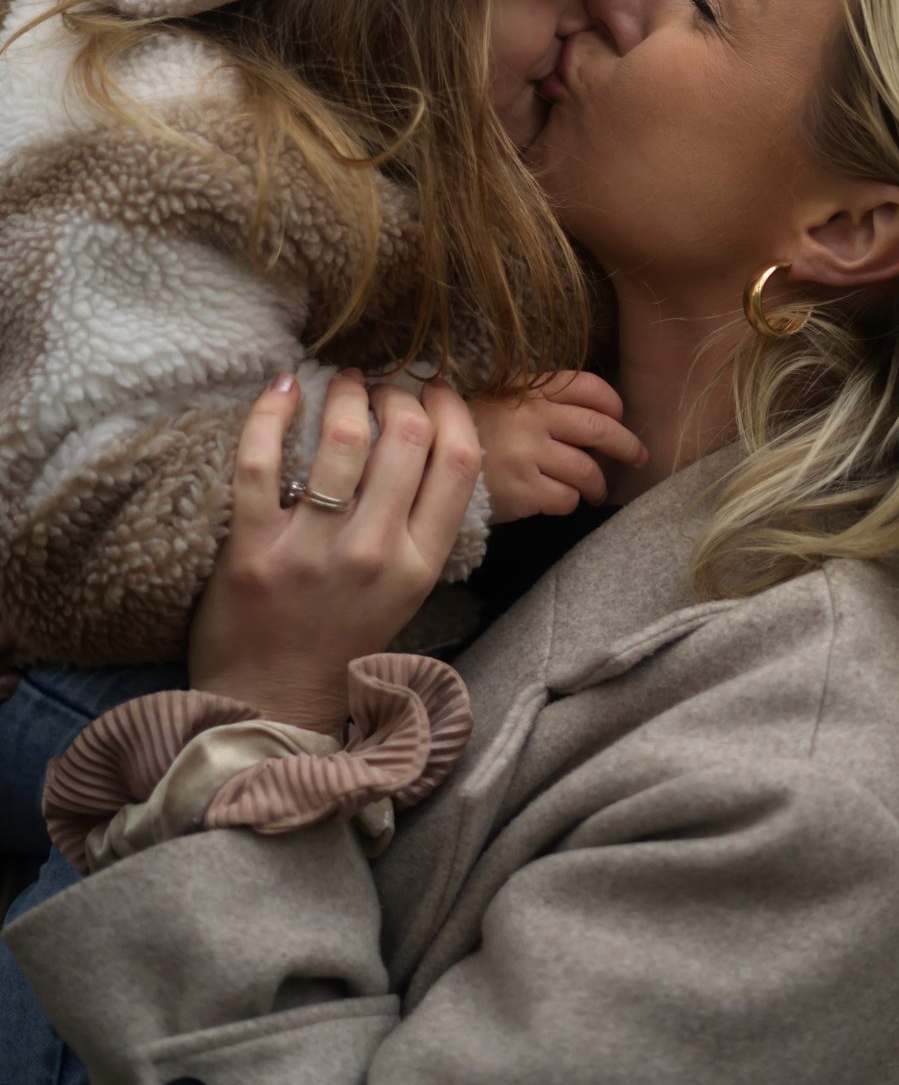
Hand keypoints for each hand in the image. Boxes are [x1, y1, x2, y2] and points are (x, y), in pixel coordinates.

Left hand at [188, 370, 480, 732]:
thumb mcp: (406, 589)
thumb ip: (421, 524)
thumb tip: (431, 438)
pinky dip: (270, 414)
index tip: (436, 389)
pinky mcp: (253, 549)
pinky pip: (260, 462)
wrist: (273, 700)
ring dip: (346, 394)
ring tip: (342, 385)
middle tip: (382, 388)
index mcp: (419, 564)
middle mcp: (373, 554)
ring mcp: (313, 551)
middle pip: (407, 437)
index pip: (459, 462)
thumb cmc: (342, 636)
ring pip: (343, 439)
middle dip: (398, 393)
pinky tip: (283, 389)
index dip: (452, 409)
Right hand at [471, 371, 647, 521]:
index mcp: (530, 390)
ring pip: (587, 470)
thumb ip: (539, 397)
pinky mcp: (523, 491)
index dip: (612, 404)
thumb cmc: (468, 430)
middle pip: (600, 430)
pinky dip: (570, 502)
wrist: (426, 464)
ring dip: (598, 484)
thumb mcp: (499, 396)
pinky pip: (566, 499)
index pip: (588, 387)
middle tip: (638, 457)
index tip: (620, 417)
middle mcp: (533, 419)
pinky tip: (559, 501)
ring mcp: (528, 455)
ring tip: (596, 492)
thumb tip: (595, 411)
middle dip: (627, 446)